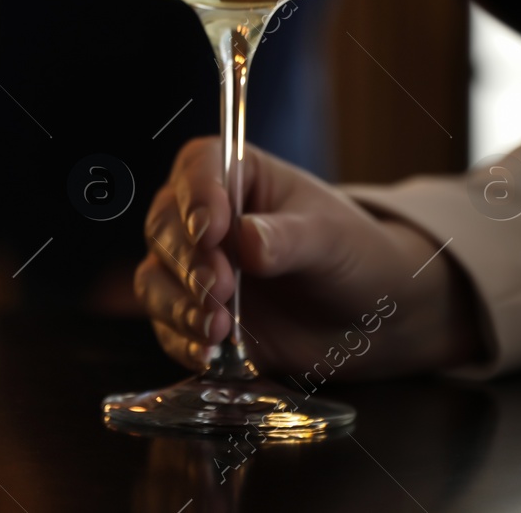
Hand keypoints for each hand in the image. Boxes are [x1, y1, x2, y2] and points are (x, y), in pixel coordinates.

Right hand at [136, 136, 481, 379]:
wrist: (366, 318)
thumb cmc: (351, 256)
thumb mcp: (331, 239)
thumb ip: (289, 237)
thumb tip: (246, 240)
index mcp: (236, 175)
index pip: (198, 167)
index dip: (196, 196)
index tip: (212, 229)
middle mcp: (201, 216)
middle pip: (164, 225)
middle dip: (187, 260)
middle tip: (220, 287)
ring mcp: (191, 267)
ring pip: (154, 278)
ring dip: (179, 304)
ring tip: (218, 329)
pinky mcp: (191, 314)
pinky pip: (167, 325)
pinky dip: (182, 340)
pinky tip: (209, 353)